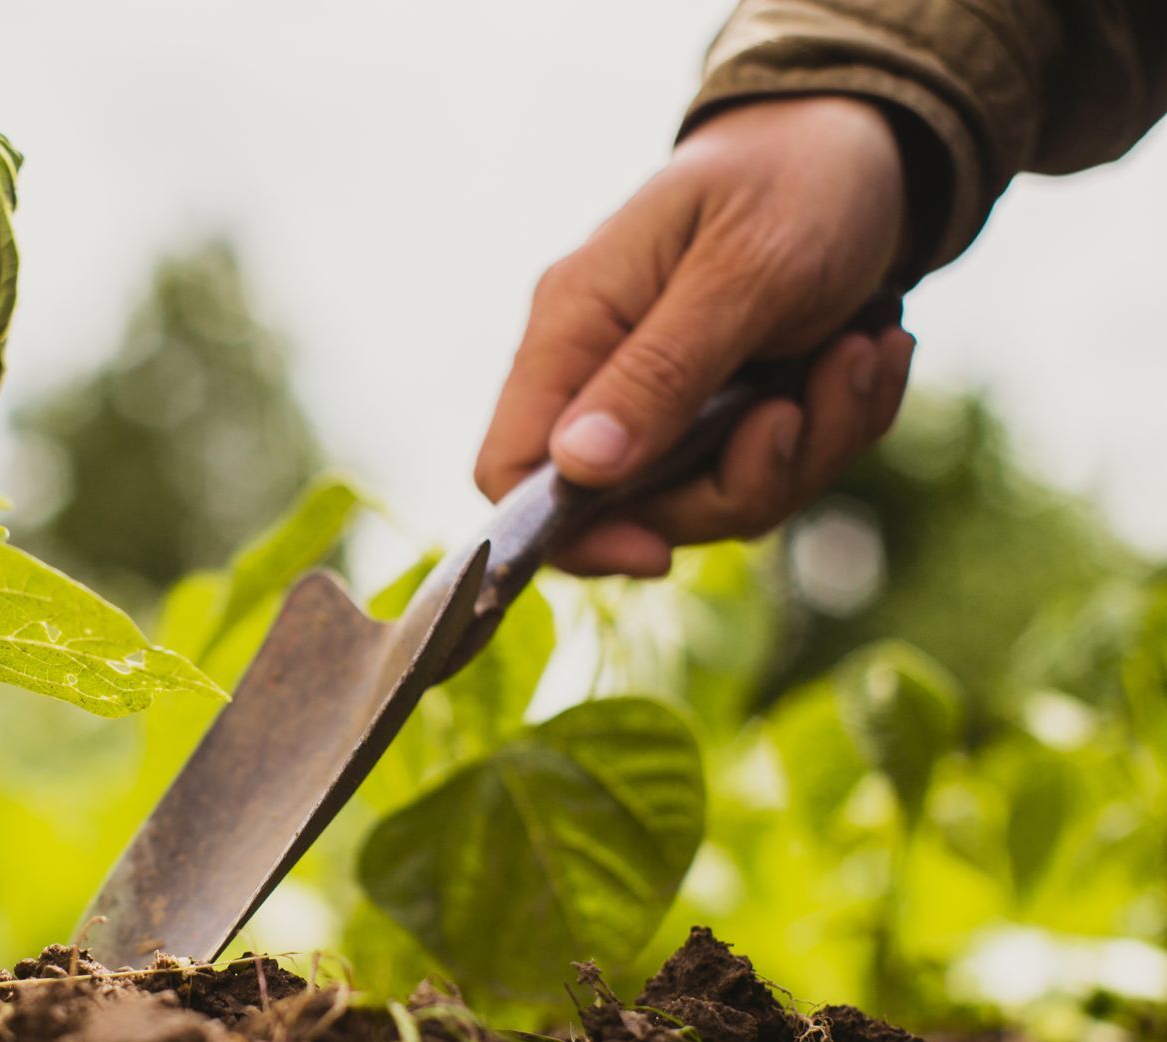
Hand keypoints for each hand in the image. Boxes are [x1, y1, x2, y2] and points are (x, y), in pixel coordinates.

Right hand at [475, 96, 917, 576]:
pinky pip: (775, 467)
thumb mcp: (741, 272)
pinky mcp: (732, 408)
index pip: (511, 468)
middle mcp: (607, 369)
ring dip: (812, 444)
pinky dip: (838, 424)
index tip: (658, 551)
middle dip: (740, 480)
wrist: (877, 142)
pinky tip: (872, 351)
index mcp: (574, 326)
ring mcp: (671, 395)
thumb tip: (576, 468)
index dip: (568, 533)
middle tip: (803, 407)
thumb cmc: (796, 181)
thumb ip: (659, 372)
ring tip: (863, 353)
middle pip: (632, 506)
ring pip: (718, 496)